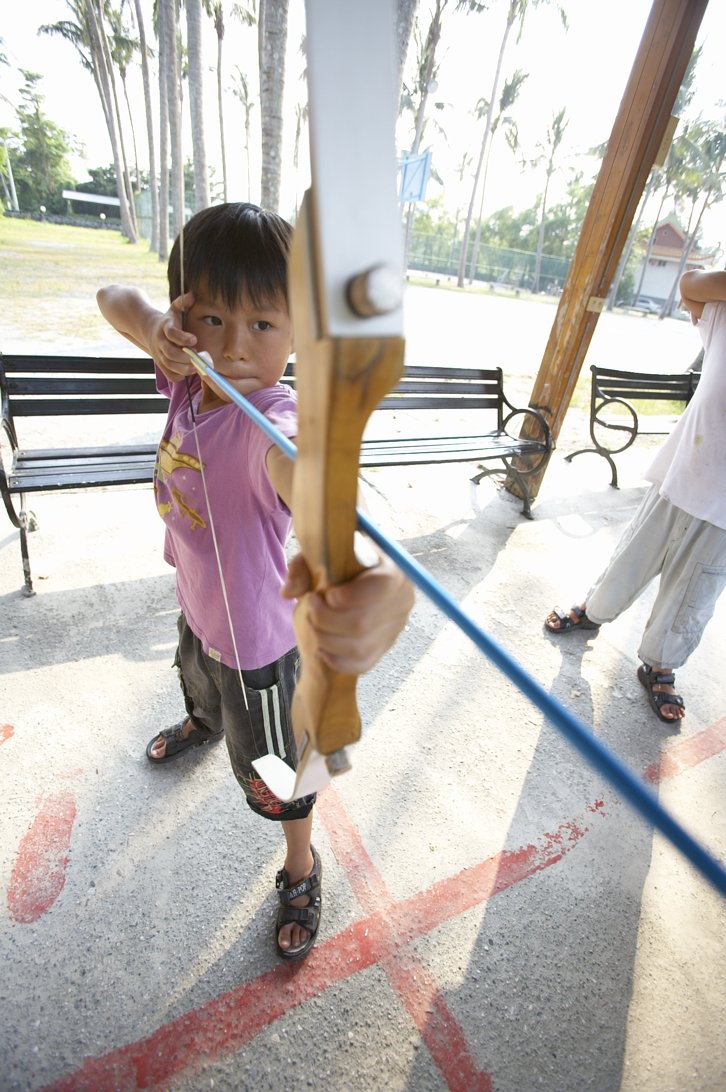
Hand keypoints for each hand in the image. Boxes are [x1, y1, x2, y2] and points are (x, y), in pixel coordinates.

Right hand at [149, 291, 199, 380]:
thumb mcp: (174, 308)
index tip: (194, 340)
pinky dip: (179, 376)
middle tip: (198, 357)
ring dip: (184, 368)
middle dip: (185, 357)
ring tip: (197, 367)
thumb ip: (183, 302)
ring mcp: (159, 354)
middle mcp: (160, 342)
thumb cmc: (169, 320)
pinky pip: (170, 375)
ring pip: (170, 365)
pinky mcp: (161, 365)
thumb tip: (192, 295)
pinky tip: (188, 371)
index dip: (182, 338)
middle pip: (171, 353)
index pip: (172, 333)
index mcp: (165, 327)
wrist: (151, 331)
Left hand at [283, 551, 413, 673]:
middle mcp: (400, 601)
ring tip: (313, 624)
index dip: (349, 595)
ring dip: (325, 639)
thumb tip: (289, 591)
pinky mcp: (383, 648)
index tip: (326, 594)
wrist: (350, 583)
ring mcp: (393, 629)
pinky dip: (335, 659)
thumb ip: (302, 566)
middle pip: (362, 623)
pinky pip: (360, 665)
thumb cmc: (338, 565)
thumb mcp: (319, 554)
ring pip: (358, 648)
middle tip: (310, 607)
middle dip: (325, 619)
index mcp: (393, 571)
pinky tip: (321, 646)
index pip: (381, 586)